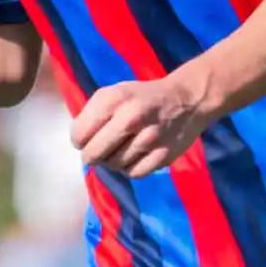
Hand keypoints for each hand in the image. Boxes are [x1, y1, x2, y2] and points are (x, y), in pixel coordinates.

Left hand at [71, 78, 211, 177]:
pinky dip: (129, 168)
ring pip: (113, 165)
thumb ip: (93, 113)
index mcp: (115, 99)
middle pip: (94, 154)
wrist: (186, 99)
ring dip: (111, 161)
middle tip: (96, 152)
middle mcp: (131, 118)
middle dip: (91, 156)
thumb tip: (79, 141)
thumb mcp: (115, 93)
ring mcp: (149, 138)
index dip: (78, 140)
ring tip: (119, 149)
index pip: (79, 134)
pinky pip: (134, 173)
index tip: (84, 139)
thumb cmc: (143, 97)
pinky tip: (133, 157)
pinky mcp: (163, 155)